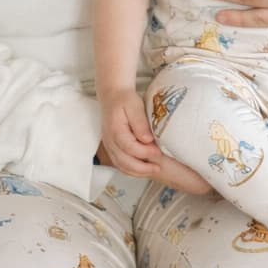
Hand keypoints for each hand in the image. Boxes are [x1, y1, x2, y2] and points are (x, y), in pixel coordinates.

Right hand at [97, 98, 213, 193]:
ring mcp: (109, 146)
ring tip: (154, 170)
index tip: (159, 152)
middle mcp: (109, 141)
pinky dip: (131, 170)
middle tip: (158, 167)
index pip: (130, 148)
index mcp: (115, 130)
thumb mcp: (135, 106)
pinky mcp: (111, 148)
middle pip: (124, 162)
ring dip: (137, 172)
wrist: (112, 96)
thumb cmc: (125, 99)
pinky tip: (144, 168)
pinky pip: (120, 164)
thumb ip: (141, 123)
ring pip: (121, 166)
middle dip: (142, 168)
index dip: (145, 153)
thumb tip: (148, 140)